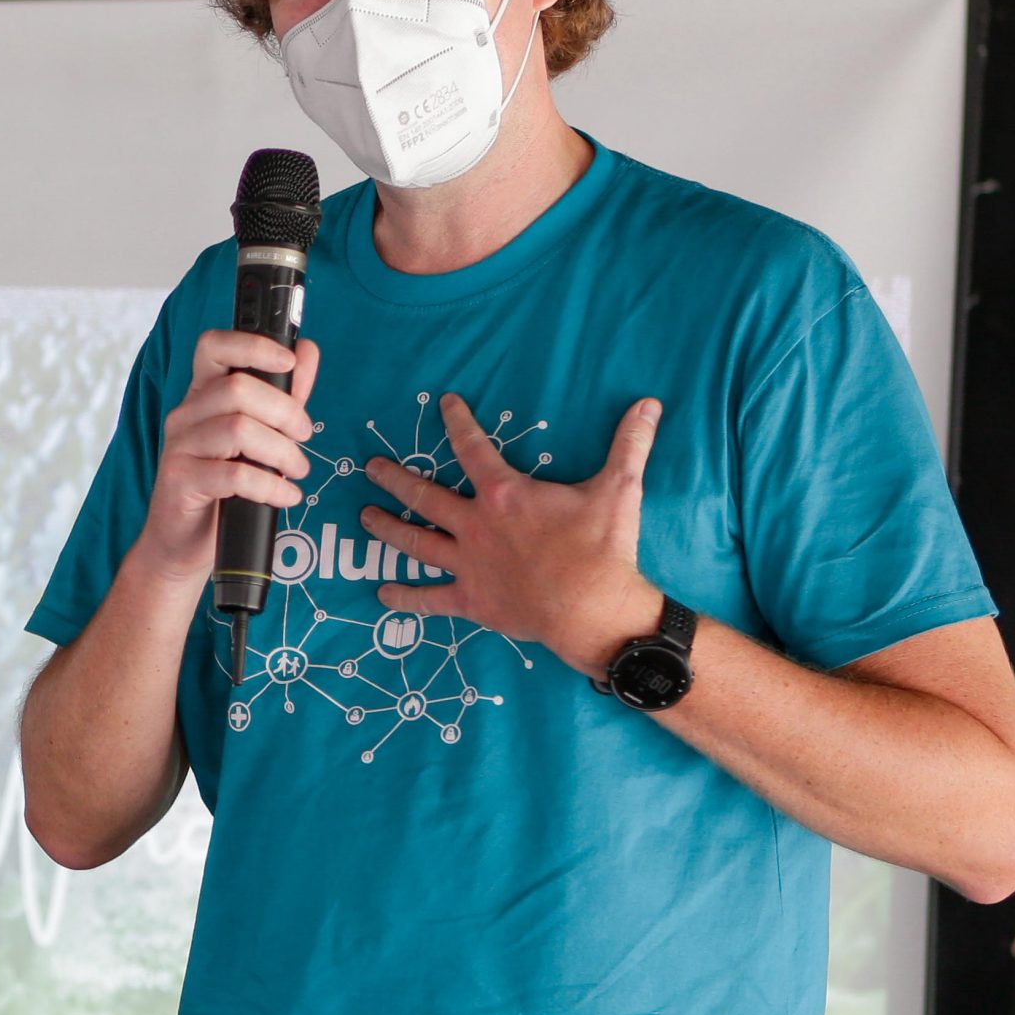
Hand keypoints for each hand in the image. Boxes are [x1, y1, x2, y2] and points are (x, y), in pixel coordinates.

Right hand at [132, 331, 323, 587]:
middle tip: (304, 436)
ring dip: (282, 451)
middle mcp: (185, 414)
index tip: (288, 362)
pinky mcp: (180, 481)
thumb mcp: (257, 438)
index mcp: (202, 395)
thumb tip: (306, 351)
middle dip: (285, 411)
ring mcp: (179, 447)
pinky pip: (235, 475)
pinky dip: (271, 486)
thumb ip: (281, 396)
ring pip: (238, 429)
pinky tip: (285, 496)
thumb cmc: (221, 489)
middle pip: (238, 389)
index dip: (253, 345)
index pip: (214, 346)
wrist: (182, 545)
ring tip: (297, 470)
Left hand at [363, 393, 664, 678]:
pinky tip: (381, 594)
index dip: (456, 422)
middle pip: (424, 496)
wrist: (594, 610)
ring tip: (364, 518)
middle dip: (395, 479)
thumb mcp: (619, 488)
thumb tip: (650, 404)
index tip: (443, 404)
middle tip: (370, 467)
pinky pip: (430, 600)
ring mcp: (468, 565)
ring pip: (415, 542)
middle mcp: (476, 525)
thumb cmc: (603, 549)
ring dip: (387, 529)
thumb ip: (630, 443)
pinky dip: (405, 598)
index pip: (471, 447)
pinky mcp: (471, 601)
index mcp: (504, 494)